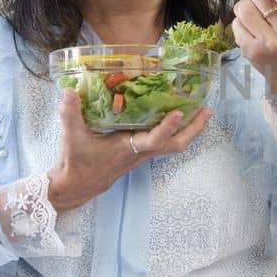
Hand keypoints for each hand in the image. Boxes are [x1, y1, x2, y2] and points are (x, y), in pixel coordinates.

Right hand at [46, 90, 211, 212]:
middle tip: (207, 110)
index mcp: (127, 149)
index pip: (153, 140)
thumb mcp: (72, 137)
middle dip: (194, 129)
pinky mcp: (141, 152)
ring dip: (190, 129)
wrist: (78, 184)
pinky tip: (180, 115)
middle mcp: (141, 152)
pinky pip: (166, 141)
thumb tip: (68, 91)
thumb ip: (70, 113)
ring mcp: (144, 154)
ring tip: (203, 111)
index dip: (167, 127)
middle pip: (176, 145)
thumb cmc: (77, 162)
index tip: (179, 113)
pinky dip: (177, 129)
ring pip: (174, 144)